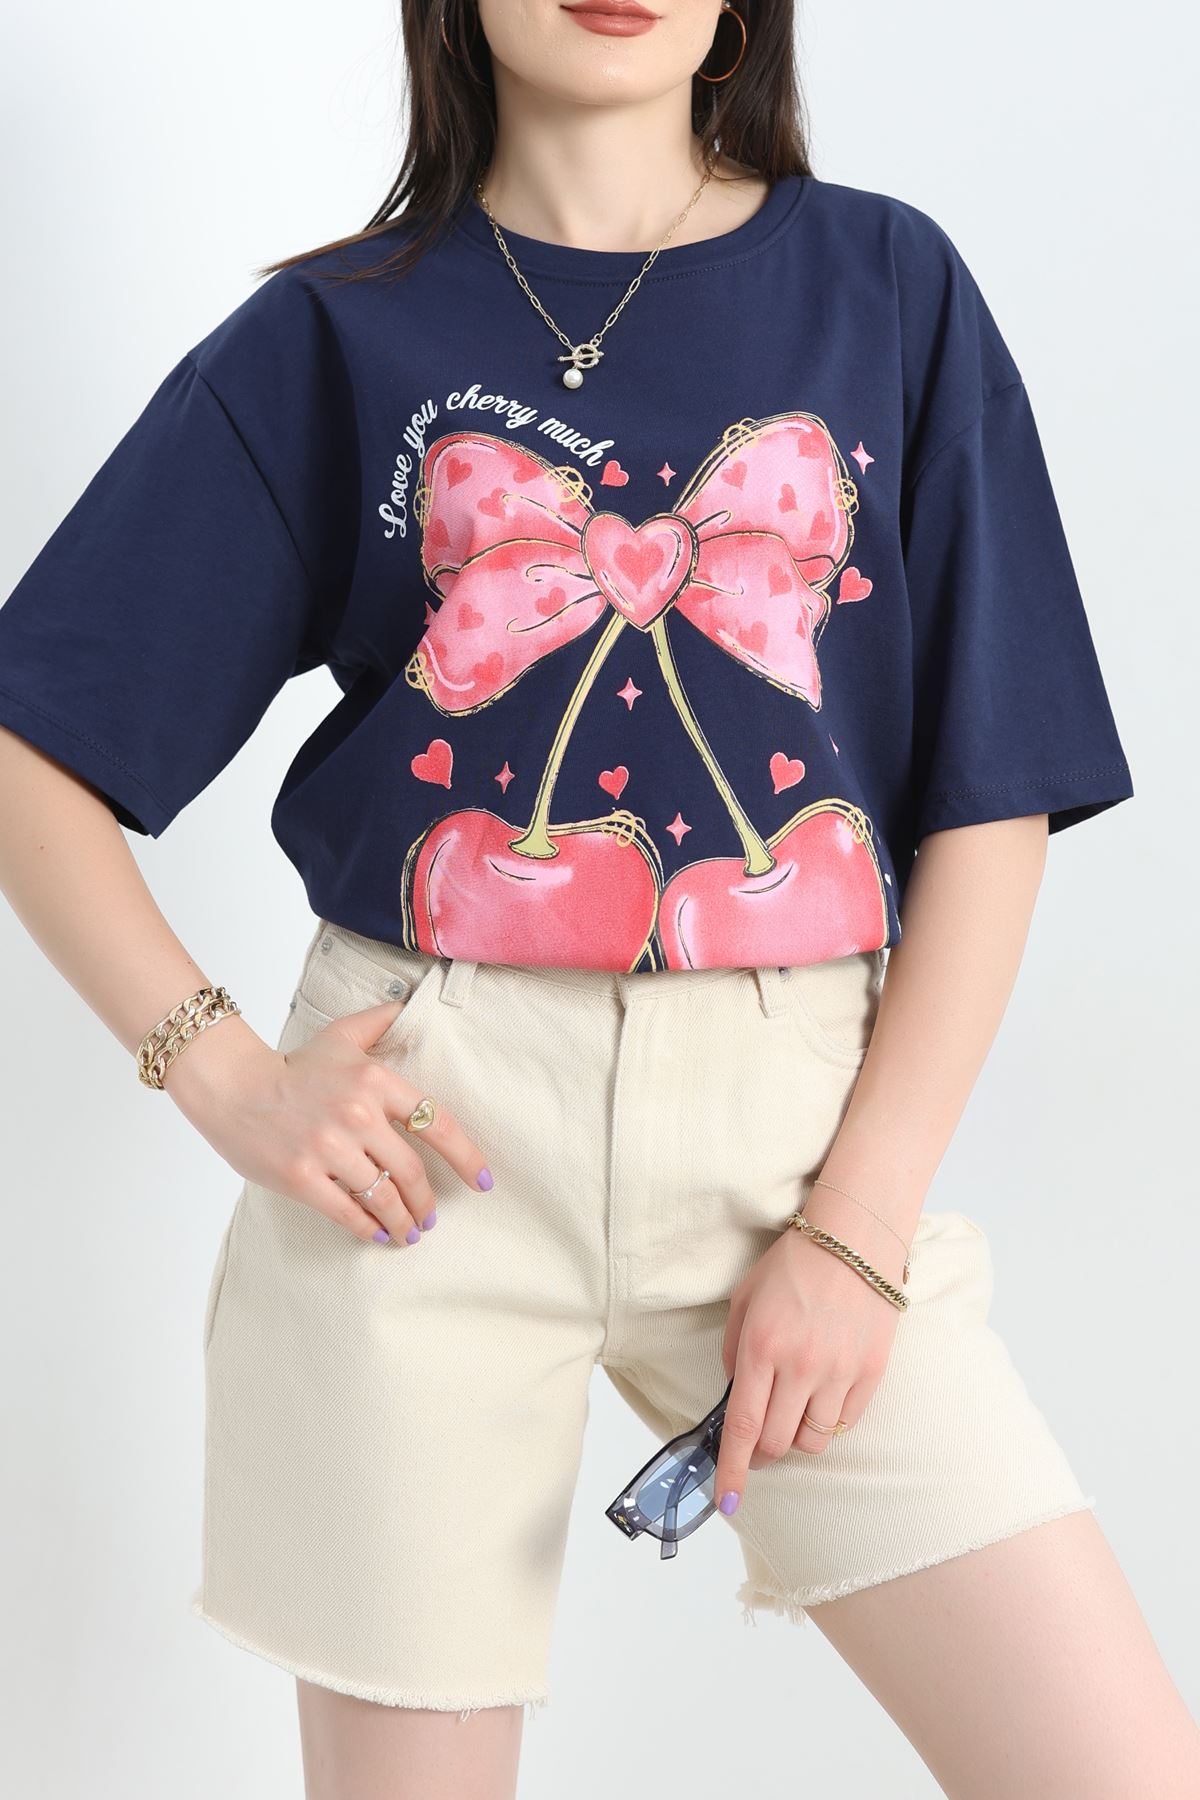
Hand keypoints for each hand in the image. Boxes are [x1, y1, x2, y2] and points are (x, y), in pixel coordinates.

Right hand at [162, 999, 493, 1243]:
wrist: (232, 1087)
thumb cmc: (291, 1065)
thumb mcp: (339, 1036)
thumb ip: (379, 1021)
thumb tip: (410, 1006)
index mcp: (375, 1081)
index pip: (435, 1123)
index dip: (465, 1157)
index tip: (481, 1180)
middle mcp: (357, 1115)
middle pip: (412, 1171)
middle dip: (427, 1201)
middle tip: (431, 1214)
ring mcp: (329, 1149)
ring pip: (384, 1196)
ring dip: (404, 1220)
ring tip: (410, 1231)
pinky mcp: (302, 1178)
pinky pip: (348, 1212)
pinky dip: (370, 1228)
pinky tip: (379, 1234)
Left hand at [712, 1202, 905, 1514]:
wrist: (854, 1239)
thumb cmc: (792, 1265)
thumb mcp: (744, 1299)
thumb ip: (733, 1350)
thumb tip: (737, 1395)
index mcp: (761, 1347)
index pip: (742, 1426)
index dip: (732, 1470)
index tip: (728, 1500)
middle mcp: (799, 1366)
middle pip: (778, 1443)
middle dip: (763, 1451)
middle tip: (759, 1437)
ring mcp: (839, 1372)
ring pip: (813, 1440)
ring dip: (797, 1436)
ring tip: (793, 1407)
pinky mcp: (871, 1372)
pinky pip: (844, 1423)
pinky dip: (828, 1421)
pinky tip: (822, 1395)